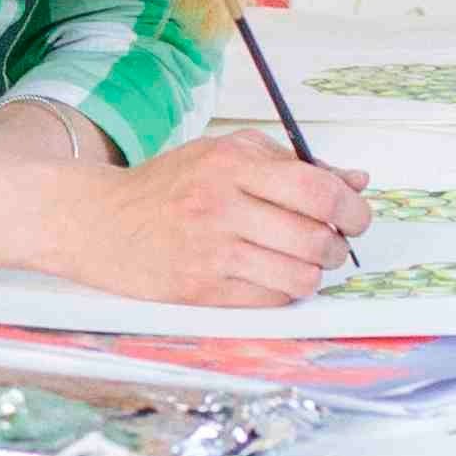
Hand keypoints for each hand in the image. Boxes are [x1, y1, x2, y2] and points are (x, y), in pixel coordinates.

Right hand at [89, 140, 367, 307]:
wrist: (99, 222)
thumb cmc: (168, 187)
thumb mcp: (225, 155)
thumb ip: (291, 165)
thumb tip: (354, 182)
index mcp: (231, 163)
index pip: (318, 190)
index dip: (353, 209)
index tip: (356, 217)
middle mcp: (221, 205)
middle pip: (316, 238)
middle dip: (338, 247)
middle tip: (331, 244)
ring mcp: (210, 251)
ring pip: (299, 276)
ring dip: (312, 273)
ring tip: (300, 262)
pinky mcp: (200, 290)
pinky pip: (270, 300)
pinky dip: (282, 291)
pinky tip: (270, 276)